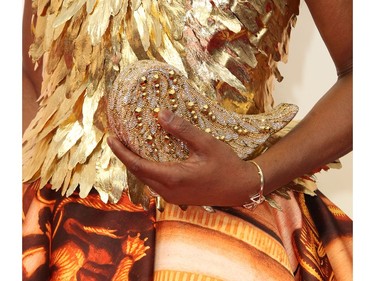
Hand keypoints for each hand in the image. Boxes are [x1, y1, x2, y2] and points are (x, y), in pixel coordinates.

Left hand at [107, 109, 258, 205]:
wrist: (241, 188)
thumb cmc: (226, 165)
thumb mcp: (206, 144)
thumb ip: (183, 130)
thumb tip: (161, 114)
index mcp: (172, 178)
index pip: (137, 165)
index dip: (121, 151)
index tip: (110, 138)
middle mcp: (168, 191)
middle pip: (138, 173)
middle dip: (125, 157)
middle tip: (117, 139)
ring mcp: (172, 197)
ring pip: (146, 180)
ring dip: (136, 164)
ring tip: (129, 147)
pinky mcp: (177, 197)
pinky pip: (155, 183)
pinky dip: (147, 170)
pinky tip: (148, 159)